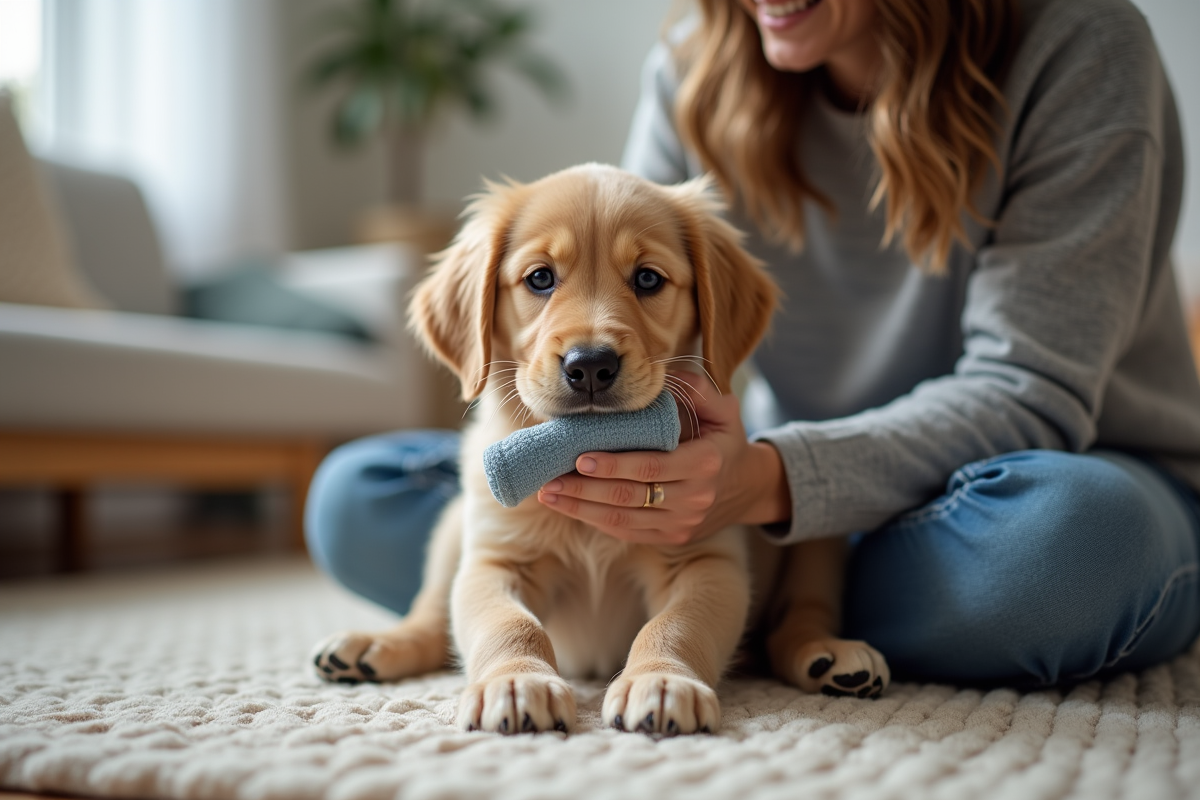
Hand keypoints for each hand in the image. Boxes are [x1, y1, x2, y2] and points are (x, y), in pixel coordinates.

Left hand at [536, 372, 790, 544]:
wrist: (746, 487)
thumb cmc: (724, 440)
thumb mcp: (723, 409)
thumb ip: (697, 389)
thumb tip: (663, 375)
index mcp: (705, 463)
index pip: (651, 467)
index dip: (614, 465)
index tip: (580, 457)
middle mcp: (694, 499)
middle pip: (630, 497)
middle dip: (584, 489)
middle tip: (549, 478)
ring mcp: (682, 523)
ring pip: (623, 519)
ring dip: (581, 508)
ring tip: (548, 493)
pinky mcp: (670, 537)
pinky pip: (627, 531)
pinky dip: (594, 520)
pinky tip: (569, 507)